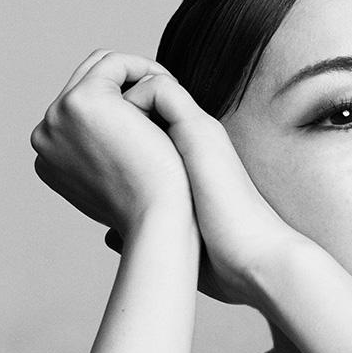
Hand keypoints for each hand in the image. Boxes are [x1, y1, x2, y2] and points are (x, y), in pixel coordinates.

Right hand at [30, 50, 193, 241]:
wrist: (159, 218)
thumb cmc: (152, 208)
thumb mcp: (120, 185)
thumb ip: (105, 162)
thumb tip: (111, 145)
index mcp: (49, 158)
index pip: (80, 113)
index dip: (119, 108)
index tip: (154, 117)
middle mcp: (46, 135)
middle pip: (86, 85)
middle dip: (127, 87)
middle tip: (165, 99)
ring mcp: (58, 117)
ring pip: (99, 70)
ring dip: (136, 77)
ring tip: (169, 95)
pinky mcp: (82, 101)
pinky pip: (114, 62)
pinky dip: (143, 68)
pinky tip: (169, 85)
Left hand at [122, 75, 310, 309]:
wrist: (256, 259)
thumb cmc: (226, 266)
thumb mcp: (179, 248)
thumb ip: (144, 236)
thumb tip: (108, 236)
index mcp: (191, 167)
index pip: (150, 132)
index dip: (120, 137)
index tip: (100, 160)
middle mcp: (197, 143)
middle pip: (149, 102)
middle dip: (116, 115)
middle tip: (95, 142)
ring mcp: (200, 133)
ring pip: (153, 86)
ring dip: (123, 105)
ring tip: (106, 137)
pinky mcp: (200, 129)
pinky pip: (158, 87)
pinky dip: (134, 101)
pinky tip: (123, 137)